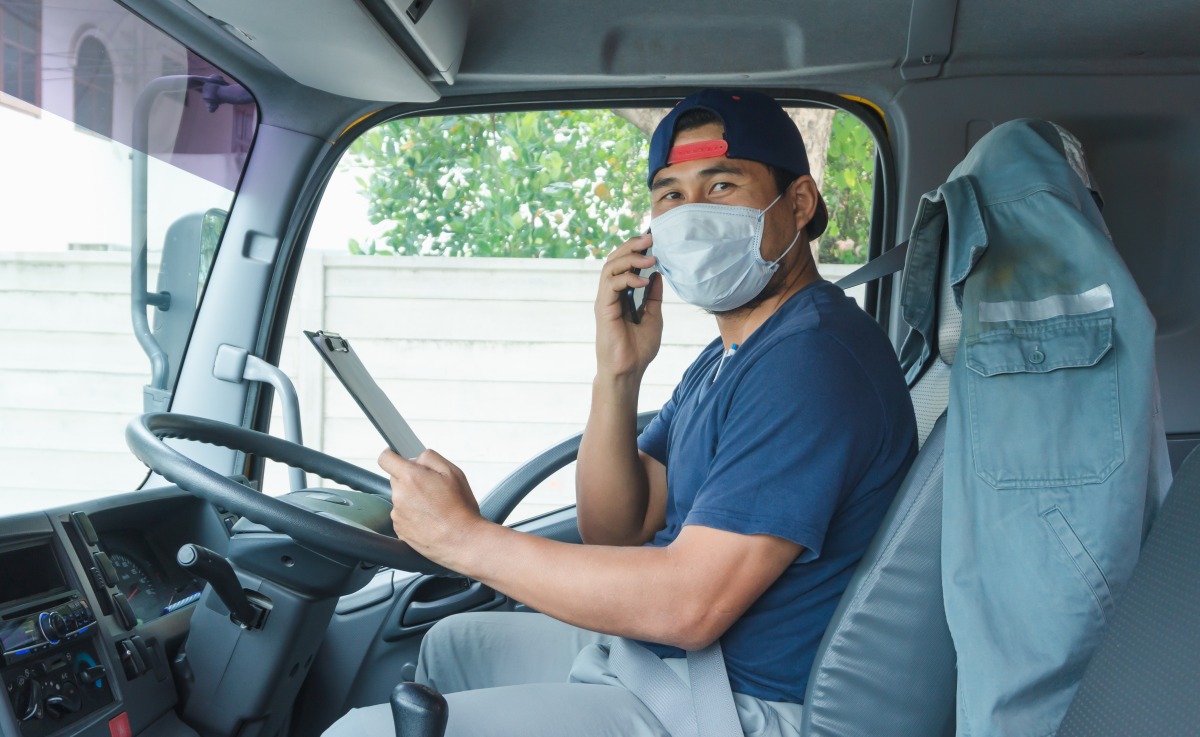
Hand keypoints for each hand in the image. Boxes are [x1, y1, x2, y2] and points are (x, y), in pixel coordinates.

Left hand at [379, 448, 483, 562]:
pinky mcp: (399, 530)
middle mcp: (399, 495)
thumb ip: (430, 458)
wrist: (462, 541)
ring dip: (413, 499)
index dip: (392, 456)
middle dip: (410, 480)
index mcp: (410, 477)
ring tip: (434, 508)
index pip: (386, 459)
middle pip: (396, 479)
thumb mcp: (453, 472)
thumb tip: (416, 459)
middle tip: (432, 489)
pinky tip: (430, 520)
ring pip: (401, 498)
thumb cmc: (460, 509)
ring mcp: (397, 514)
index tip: (396, 458)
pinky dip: (413, 516)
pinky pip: (403, 516)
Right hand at [595, 234, 663, 379]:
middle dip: (631, 246)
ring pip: (610, 267)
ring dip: (630, 258)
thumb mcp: (653, 317)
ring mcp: (605, 300)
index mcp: (621, 294)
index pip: (623, 263)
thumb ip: (653, 296)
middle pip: (614, 259)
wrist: (628, 371)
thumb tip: (657, 274)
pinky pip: (611, 284)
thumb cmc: (638, 349)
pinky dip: (627, 278)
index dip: (635, 249)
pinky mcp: (603, 308)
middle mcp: (610, 294)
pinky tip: (643, 281)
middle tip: (650, 238)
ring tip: (650, 258)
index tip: (653, 240)